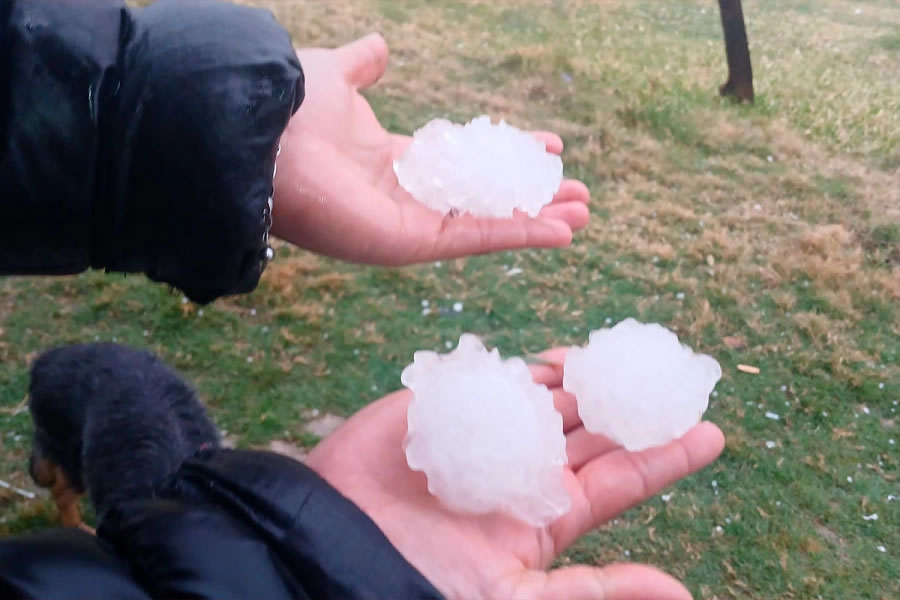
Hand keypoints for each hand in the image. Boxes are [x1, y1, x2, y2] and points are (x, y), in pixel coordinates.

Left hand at [271, 34, 590, 265]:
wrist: (260, 136)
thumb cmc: (292, 107)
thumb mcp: (338, 75)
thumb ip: (363, 65)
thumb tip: (380, 47)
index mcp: (394, 160)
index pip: (465, 162)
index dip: (507, 155)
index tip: (550, 146)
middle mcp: (406, 197)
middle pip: (484, 199)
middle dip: (532, 196)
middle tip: (578, 193)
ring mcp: (409, 224)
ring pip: (487, 224)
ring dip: (537, 221)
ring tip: (583, 215)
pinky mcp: (410, 244)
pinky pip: (474, 238)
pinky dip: (519, 235)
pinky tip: (562, 231)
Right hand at [307, 348, 724, 599]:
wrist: (338, 541)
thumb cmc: (423, 578)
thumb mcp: (514, 596)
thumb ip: (591, 590)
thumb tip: (679, 594)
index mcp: (551, 512)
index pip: (622, 478)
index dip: (666, 455)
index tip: (712, 431)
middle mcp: (528, 468)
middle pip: (596, 427)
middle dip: (634, 403)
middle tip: (676, 374)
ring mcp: (492, 431)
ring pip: (555, 396)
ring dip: (590, 377)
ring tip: (625, 356)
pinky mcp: (454, 403)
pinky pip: (500, 379)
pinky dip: (529, 367)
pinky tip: (559, 357)